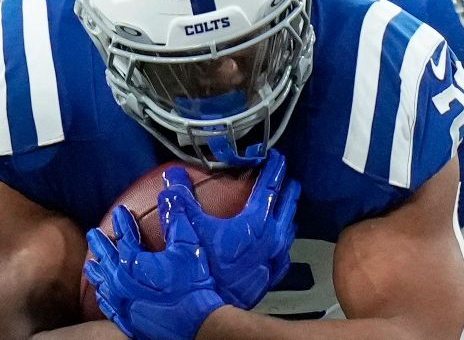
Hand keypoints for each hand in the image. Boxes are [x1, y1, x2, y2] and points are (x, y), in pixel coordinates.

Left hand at [84, 205, 223, 339]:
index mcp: (134, 263)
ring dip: (98, 271)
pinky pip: (110, 307)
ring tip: (91, 264)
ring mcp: (124, 303)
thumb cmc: (194, 286)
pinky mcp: (129, 321)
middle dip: (101, 245)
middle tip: (92, 234)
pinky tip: (102, 295)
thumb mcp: (187, 247)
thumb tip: (170, 191)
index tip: (120, 212)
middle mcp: (123, 283)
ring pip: (104, 284)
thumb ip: (176, 218)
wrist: (198, 324)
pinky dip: (104, 298)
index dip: (124, 222)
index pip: (125, 237)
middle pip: (108, 259)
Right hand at [162, 149, 298, 309]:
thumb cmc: (207, 268)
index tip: (277, 156)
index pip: (270, 186)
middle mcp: (273, 237)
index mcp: (257, 221)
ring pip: (290, 225)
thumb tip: (173, 177)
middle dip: (286, 186)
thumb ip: (182, 200)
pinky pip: (286, 249)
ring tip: (286, 202)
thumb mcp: (191, 228)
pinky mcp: (273, 272)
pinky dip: (285, 236)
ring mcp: (276, 256)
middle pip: (287, 203)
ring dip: (288, 210)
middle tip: (285, 175)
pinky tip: (281, 238)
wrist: (217, 306)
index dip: (274, 168)